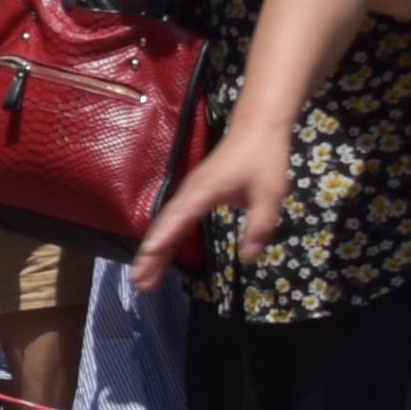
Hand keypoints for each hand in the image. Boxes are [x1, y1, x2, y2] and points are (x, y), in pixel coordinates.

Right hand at [131, 117, 288, 281]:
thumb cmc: (264, 157)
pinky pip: (174, 219)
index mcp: (205, 190)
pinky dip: (165, 238)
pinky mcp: (194, 194)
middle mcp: (190, 192)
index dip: (164, 238)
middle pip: (165, 225)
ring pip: (167, 224)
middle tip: (140, 282)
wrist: (257, 127)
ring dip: (155, 251)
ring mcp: (190, 192)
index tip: (149, 256)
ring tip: (145, 278)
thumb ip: (260, 225)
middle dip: (152, 255)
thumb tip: (249, 257)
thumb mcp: (270, 193)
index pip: (180, 217)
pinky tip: (160, 254)